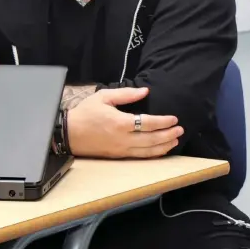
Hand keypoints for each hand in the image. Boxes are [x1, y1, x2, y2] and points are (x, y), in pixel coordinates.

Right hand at [66, 87, 182, 158]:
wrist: (69, 133)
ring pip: (148, 151)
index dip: (163, 121)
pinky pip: (140, 157)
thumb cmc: (85, 113)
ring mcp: (121, 150)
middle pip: (151, 139)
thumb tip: (145, 91)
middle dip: (168, 135)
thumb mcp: (103, 97)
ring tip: (175, 140)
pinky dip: (153, 154)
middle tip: (180, 129)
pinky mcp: (118, 156)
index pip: (148, 123)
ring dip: (164, 146)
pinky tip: (161, 150)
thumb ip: (126, 94)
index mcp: (120, 122)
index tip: (174, 118)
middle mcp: (123, 139)